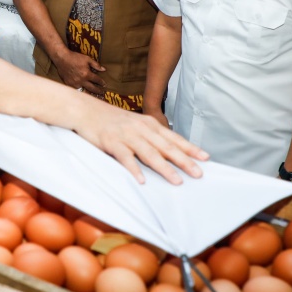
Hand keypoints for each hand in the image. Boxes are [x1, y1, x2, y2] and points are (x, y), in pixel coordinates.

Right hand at [53, 49, 104, 94]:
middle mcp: (81, 80)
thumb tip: (104, 69)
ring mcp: (74, 83)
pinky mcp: (69, 84)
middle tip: (101, 92)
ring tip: (93, 94)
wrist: (62, 58)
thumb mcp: (87, 59)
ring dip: (89, 92)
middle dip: (98, 91)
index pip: (97, 80)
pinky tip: (83, 90)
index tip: (104, 84)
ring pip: (84, 90)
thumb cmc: (75, 57)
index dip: (101, 82)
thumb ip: (96, 65)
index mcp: (86, 74)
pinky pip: (76, 89)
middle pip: (92, 88)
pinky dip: (80, 89)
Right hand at [76, 101, 208, 184]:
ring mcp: (127, 135)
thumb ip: (151, 136)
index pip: (174, 138)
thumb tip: (168, 151)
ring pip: (150, 153)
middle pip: (166, 147)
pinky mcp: (112, 142)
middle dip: (184, 161)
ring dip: (164, 168)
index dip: (190, 148)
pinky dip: (134, 169)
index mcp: (149, 124)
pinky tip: (142, 180)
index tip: (206, 158)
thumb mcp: (135, 124)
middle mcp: (141, 129)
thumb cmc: (112, 120)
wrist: (86, 110)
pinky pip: (125, 158)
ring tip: (176, 181)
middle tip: (198, 174)